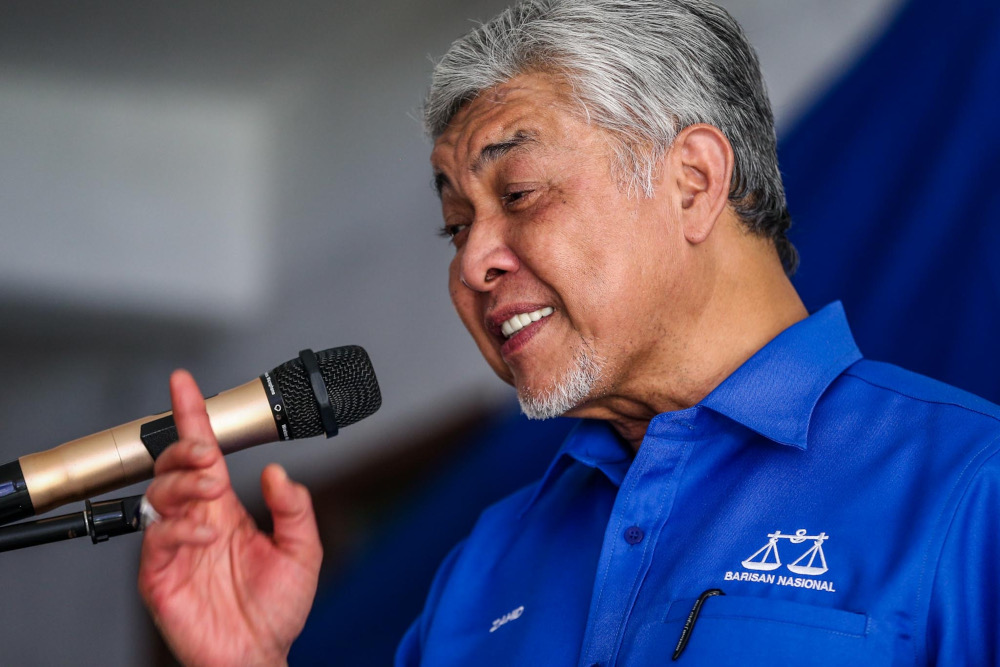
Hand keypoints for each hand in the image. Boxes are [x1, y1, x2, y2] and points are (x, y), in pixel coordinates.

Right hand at [138, 370, 321, 666]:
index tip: (185, 383)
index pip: (206, 454)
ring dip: (184, 482)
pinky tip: (206, 532)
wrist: (256, 656)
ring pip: (160, 493)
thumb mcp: (302, 551)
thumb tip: (277, 471)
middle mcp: (197, 520)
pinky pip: (158, 539)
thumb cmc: (276, 609)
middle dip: (186, 448)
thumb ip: (294, 509)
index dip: (194, 417)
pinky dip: (180, 528)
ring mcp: (176, 545)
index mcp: (225, 509)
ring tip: (211, 489)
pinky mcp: (160, 574)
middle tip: (206, 454)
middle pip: (175, 466)